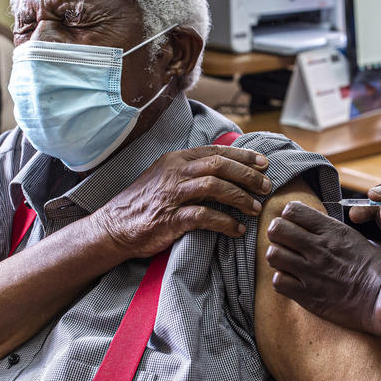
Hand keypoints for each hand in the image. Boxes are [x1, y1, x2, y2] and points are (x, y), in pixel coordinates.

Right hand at [96, 145, 270, 256]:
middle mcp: (175, 172)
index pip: (216, 151)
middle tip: (266, 186)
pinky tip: (237, 229)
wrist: (113, 227)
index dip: (243, 155)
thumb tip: (224, 169)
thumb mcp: (166, 177)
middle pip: (220, 165)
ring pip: (215, 186)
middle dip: (248, 175)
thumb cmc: (144, 203)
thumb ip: (191, 170)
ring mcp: (172, 195)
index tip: (264, 163)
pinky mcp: (170, 218)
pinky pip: (204, 216)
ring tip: (256, 208)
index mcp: (176, 159)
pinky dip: (225, 222)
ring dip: (240, 197)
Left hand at [266, 201, 380, 335]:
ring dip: (278, 257)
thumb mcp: (358, 239)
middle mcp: (319, 249)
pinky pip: (279, 282)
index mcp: (333, 231)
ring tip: (288, 261)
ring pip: (273, 254)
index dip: (289, 215)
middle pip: (276, 228)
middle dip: (278, 233)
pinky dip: (283, 280)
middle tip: (286, 241)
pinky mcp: (309, 296)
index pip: (293, 210)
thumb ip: (333, 234)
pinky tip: (293, 281)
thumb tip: (317, 230)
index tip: (294, 223)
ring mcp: (312, 273)